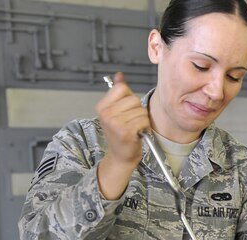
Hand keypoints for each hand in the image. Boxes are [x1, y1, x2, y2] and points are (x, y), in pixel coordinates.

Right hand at [95, 73, 148, 199]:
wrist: (121, 156)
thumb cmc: (120, 134)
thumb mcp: (116, 111)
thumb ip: (118, 92)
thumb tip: (119, 75)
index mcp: (102, 106)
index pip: (122, 88)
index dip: (129, 98)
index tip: (125, 111)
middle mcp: (106, 114)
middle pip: (134, 99)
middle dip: (137, 110)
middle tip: (130, 122)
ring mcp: (115, 123)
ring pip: (141, 110)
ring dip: (142, 120)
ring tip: (133, 128)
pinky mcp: (125, 132)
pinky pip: (143, 120)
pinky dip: (144, 127)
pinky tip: (137, 134)